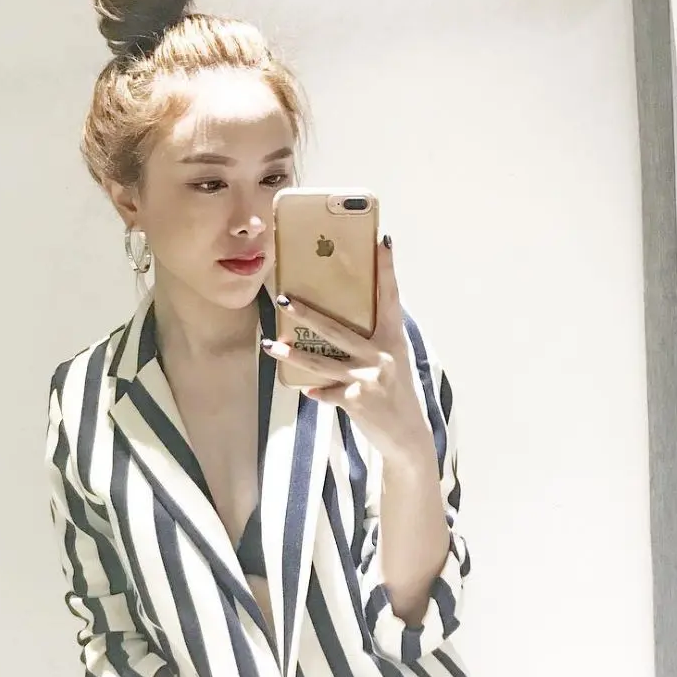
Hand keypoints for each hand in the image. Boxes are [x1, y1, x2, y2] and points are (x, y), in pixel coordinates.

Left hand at [262, 237, 432, 464]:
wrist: (407, 435)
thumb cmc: (396, 392)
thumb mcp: (393, 359)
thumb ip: (374, 338)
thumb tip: (341, 318)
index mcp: (393, 338)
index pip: (390, 297)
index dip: (386, 269)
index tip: (381, 241)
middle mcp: (381, 355)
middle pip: (337, 329)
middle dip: (307, 314)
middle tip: (284, 299)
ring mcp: (368, 378)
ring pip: (321, 362)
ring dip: (291, 354)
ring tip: (269, 345)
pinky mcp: (356, 400)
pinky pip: (326, 392)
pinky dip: (316, 391)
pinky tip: (304, 390)